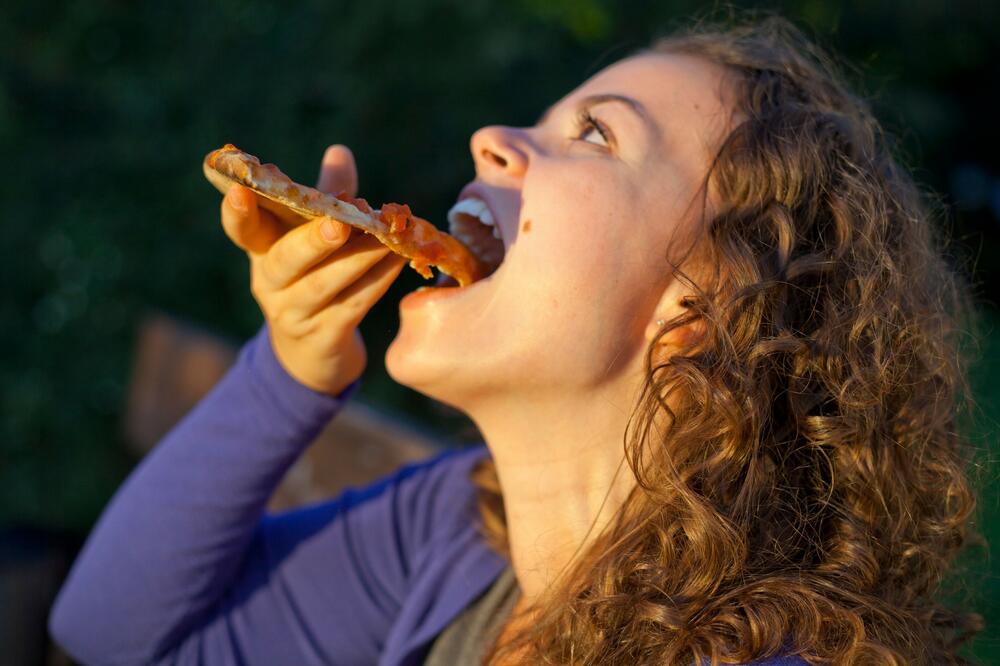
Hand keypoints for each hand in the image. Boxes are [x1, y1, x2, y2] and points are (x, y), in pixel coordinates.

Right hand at [220, 145, 406, 394]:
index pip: (242, 231)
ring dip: (357, 260)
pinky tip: (397, 263)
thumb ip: (324, 197)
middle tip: (339, 224)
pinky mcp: (324, 337)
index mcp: (262, 252)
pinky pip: (352, 306)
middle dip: (312, 240)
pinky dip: (376, 282)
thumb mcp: (310, 238)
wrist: (312, 355)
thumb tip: (339, 150)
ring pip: (323, 285)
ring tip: (385, 240)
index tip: (239, 191)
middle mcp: (271, 283)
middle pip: (286, 260)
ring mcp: (294, 313)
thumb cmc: (312, 278)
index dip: (237, 213)